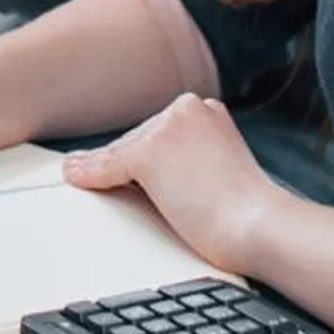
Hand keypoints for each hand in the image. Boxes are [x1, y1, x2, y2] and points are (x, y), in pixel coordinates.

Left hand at [64, 95, 283, 274]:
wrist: (259, 225)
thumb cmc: (247, 210)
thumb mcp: (220, 164)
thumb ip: (193, 154)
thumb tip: (150, 167)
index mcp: (207, 107)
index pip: (160, 130)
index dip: (140, 153)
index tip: (117, 161)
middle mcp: (186, 108)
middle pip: (138, 138)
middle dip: (122, 161)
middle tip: (90, 169)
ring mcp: (167, 128)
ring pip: (123, 152)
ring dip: (104, 168)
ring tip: (82, 173)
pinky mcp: (149, 153)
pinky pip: (109, 166)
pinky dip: (91, 174)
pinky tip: (74, 175)